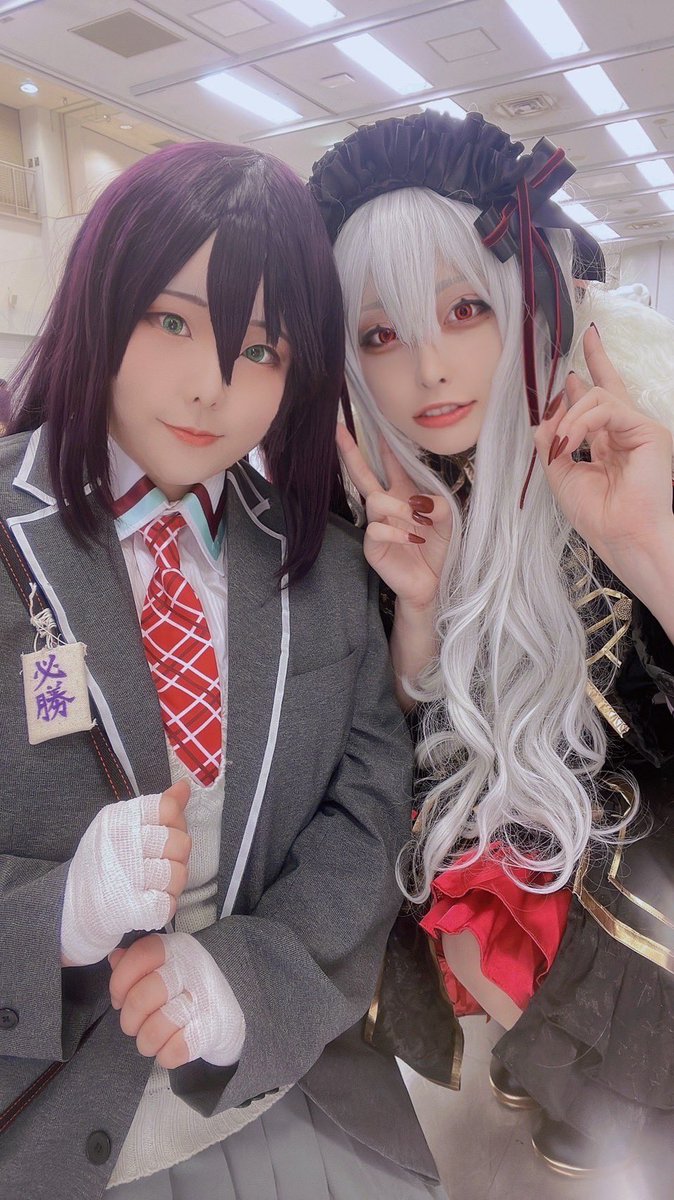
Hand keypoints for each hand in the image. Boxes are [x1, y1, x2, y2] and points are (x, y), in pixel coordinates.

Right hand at [60, 779, 190, 966]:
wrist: (74, 906)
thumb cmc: (105, 860)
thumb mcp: (123, 824)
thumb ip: (158, 807)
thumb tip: (185, 785)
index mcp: (118, 820)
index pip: (166, 808)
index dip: (175, 820)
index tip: (164, 829)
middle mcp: (122, 846)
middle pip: (180, 842)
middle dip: (176, 854)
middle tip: (158, 860)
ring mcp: (128, 879)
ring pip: (179, 873)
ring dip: (171, 881)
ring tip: (153, 882)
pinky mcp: (134, 910)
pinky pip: (169, 903)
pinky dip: (163, 903)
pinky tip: (148, 900)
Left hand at [109, 932, 244, 1068]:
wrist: (230, 1014)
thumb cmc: (187, 989)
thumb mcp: (166, 966)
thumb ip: (137, 961)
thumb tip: (115, 958)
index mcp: (177, 949)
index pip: (140, 955)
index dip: (120, 982)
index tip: (120, 998)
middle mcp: (192, 968)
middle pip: (141, 997)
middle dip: (129, 1020)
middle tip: (134, 1026)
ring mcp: (204, 999)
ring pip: (155, 1028)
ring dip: (145, 1042)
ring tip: (149, 1041)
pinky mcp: (211, 1029)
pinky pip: (173, 1051)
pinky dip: (165, 1056)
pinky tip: (169, 1049)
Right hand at [336, 424, 451, 611]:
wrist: (433, 584)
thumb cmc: (438, 551)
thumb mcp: (449, 523)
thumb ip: (440, 505)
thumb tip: (420, 501)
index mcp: (405, 495)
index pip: (392, 465)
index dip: (385, 446)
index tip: (377, 423)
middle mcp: (387, 507)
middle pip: (363, 474)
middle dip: (351, 452)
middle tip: (338, 431)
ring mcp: (377, 525)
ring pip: (375, 500)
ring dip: (398, 508)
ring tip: (417, 521)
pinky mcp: (373, 546)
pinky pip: (377, 529)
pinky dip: (397, 532)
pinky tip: (413, 541)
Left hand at [535, 325, 673, 577]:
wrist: (624, 537)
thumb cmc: (599, 517)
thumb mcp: (562, 475)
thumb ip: (551, 442)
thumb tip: (546, 412)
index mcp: (608, 447)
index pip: (597, 408)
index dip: (586, 384)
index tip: (571, 369)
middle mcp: (625, 435)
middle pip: (610, 387)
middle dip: (597, 360)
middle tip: (589, 336)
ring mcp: (638, 430)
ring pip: (597, 398)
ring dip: (570, 417)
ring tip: (561, 444)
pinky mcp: (647, 430)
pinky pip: (606, 409)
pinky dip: (581, 422)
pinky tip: (569, 442)